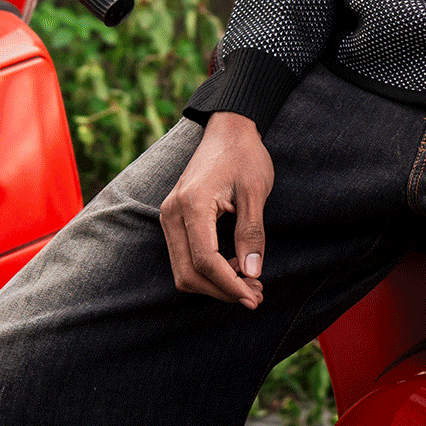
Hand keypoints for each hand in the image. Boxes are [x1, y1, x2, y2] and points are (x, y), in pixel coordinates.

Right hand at [158, 112, 274, 308]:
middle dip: (222, 291)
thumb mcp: (256, 192)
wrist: (228, 128)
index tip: (254, 297)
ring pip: (183, 270)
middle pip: (189, 273)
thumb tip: (251, 272)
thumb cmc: (245, 155)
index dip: (230, 285)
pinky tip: (234, 267)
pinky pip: (184, 256)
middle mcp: (172, 213)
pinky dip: (207, 270)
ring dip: (214, 284)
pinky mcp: (174, 218)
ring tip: (249, 284)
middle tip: (256, 295)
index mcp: (192, 204)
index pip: (205, 261)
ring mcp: (169, 216)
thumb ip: (252, 233)